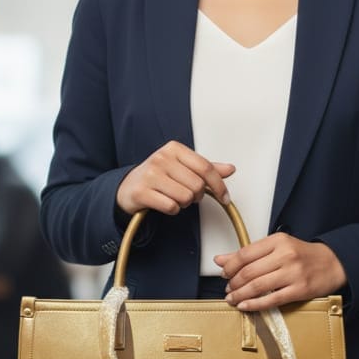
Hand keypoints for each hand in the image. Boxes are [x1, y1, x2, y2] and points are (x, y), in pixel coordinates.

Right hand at [116, 141, 234, 216]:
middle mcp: (161, 158)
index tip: (225, 197)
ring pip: (186, 197)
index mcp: (174, 148)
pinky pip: (171, 206)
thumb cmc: (158, 176)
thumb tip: (230, 169)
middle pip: (197, 185)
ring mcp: (150, 175)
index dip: (219, 185)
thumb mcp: (183, 167)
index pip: (206, 167)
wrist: (128, 186)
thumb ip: (206, 168)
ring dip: (184, 203)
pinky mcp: (142, 192)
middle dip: (197, 196)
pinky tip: (165, 203)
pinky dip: (172, 209)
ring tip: (175, 198)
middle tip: (188, 195)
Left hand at [215, 234, 347, 311]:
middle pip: (249, 271)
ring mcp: (293, 273)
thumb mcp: (277, 247)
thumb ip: (249, 253)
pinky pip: (271, 300)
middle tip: (228, 288)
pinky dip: (254, 304)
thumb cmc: (303, 255)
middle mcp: (285, 255)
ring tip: (233, 298)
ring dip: (240, 295)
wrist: (332, 263)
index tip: (224, 273)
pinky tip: (245, 306)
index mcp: (278, 241)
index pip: (245, 254)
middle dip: (233, 283)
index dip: (230, 266)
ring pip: (258, 286)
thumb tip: (220, 259)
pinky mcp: (299, 290)